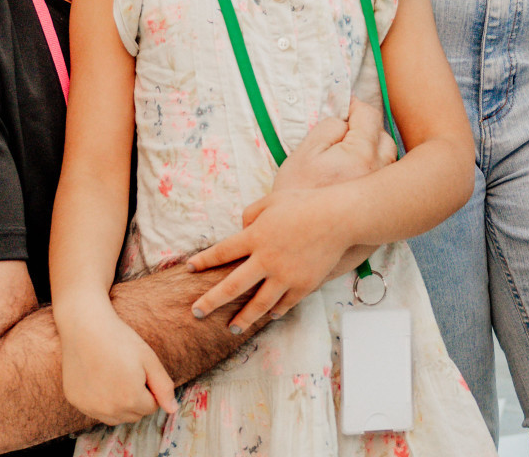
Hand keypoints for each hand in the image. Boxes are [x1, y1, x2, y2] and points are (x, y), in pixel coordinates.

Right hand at [58, 306, 176, 426]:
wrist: (84, 327)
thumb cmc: (119, 339)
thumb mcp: (149, 359)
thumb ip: (163, 387)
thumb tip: (172, 409)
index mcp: (131, 399)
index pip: (151, 407)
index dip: (149, 387)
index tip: (140, 369)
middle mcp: (109, 410)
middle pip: (134, 414)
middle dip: (136, 398)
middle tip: (127, 371)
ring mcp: (90, 408)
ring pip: (115, 416)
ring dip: (119, 403)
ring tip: (114, 375)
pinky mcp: (76, 402)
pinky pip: (96, 410)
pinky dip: (100, 401)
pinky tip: (98, 379)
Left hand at [187, 187, 347, 331]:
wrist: (339, 217)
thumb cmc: (304, 204)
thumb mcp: (271, 201)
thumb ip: (250, 214)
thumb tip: (241, 228)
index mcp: (255, 236)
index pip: (221, 253)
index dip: (203, 261)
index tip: (189, 269)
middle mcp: (265, 259)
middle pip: (231, 287)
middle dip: (210, 302)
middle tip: (196, 313)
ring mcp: (284, 276)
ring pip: (257, 304)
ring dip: (242, 318)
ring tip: (231, 328)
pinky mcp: (303, 285)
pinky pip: (285, 304)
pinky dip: (275, 311)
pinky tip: (269, 316)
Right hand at [264, 99, 395, 199]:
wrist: (299, 241)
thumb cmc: (296, 196)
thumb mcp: (305, 153)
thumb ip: (329, 128)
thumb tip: (346, 119)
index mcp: (361, 155)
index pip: (369, 115)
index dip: (355, 107)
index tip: (345, 110)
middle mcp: (380, 174)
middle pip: (384, 137)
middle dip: (366, 130)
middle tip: (344, 136)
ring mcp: (385, 194)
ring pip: (389, 160)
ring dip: (374, 152)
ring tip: (348, 160)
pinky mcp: (385, 211)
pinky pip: (386, 183)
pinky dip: (376, 175)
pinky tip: (354, 182)